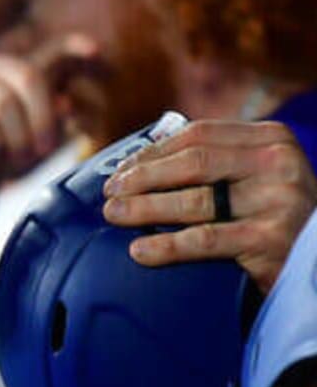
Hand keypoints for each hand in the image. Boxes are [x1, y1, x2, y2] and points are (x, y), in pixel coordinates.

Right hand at [0, 35, 98, 227]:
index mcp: (23, 69)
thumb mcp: (41, 140)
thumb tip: (65, 103)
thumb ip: (56, 119)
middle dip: (42, 119)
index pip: (54, 51)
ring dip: (15, 138)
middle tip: (44, 150)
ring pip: (2, 102)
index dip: (75, 48)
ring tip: (16, 157)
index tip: (97, 53)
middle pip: (29, 77)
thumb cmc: (9, 152)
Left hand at [102, 119, 316, 292]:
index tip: (120, 169)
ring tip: (113, 215)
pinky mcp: (270, 239)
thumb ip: (217, 161)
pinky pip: (204, 240)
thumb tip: (144, 157)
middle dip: (142, 178)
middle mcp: (277, 163)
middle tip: (110, 193)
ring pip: (195, 201)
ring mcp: (278, 200)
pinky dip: (166, 246)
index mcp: (270, 139)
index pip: (199, 135)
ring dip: (145, 208)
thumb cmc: (276, 215)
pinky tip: (139, 251)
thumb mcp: (257, 176)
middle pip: (192, 163)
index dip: (153, 152)